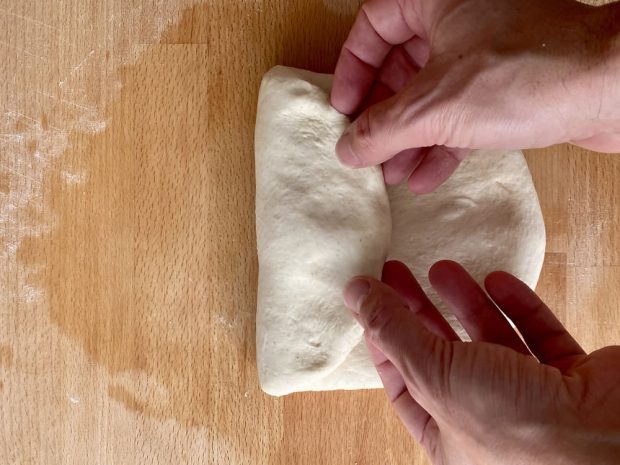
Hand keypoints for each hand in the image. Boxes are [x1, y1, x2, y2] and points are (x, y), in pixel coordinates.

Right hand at [331, 0, 619, 192]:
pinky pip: (461, 110)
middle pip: (400, 66)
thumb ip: (381, 128)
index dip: (353, 70)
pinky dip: (442, 142)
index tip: (343, 109)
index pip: (373, 26)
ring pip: (431, 92)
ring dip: (409, 136)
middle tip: (368, 149)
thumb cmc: (531, 73)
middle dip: (383, 115)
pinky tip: (427, 175)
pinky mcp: (508, 82)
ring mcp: (485, 50)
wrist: (614, 90)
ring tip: (393, 173)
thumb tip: (348, 147)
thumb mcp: (435, 106)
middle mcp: (459, 16)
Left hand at [343, 260, 619, 464]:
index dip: (382, 339)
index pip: (402, 381)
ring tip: (441, 266)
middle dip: (417, 311)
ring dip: (466, 303)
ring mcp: (533, 400)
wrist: (617, 442)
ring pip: (490, 341)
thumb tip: (354, 291)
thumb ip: (394, 331)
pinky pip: (539, 337)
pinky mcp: (571, 379)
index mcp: (449, 435)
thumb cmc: (518, 429)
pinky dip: (518, 307)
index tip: (369, 299)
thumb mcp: (437, 374)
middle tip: (396, 270)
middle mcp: (488, 420)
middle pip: (441, 355)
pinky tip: (498, 280)